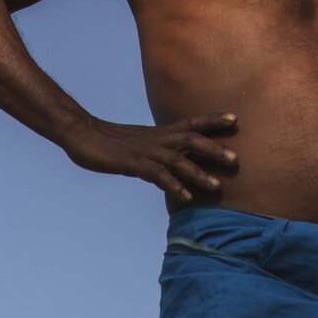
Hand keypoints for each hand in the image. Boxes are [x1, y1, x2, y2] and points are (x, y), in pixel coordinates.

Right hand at [64, 113, 236, 199]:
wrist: (81, 134)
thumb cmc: (108, 141)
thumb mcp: (137, 144)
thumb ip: (155, 153)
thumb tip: (168, 166)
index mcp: (160, 132)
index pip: (192, 123)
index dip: (213, 120)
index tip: (235, 119)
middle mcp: (157, 139)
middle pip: (192, 139)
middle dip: (215, 148)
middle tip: (236, 160)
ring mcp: (146, 151)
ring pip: (179, 160)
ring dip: (199, 173)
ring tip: (217, 186)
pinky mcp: (134, 164)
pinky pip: (158, 176)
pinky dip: (174, 186)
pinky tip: (186, 197)